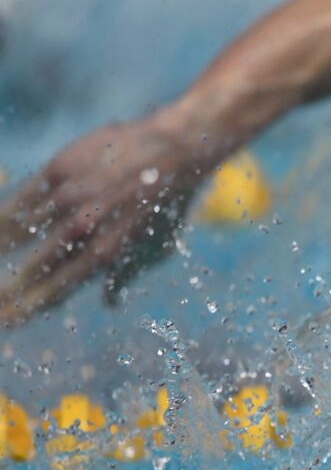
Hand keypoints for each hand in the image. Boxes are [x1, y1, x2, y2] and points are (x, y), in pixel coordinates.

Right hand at [0, 118, 199, 324]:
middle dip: (8, 289)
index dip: (27, 308)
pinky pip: (22, 197)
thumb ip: (124, 275)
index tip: (7, 320)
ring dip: (0, 247)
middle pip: (33, 267)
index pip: (55, 290)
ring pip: (20, 231)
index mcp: (105, 253)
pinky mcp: (60, 169)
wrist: (175, 149)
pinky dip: (3, 215)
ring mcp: (68, 197)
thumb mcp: (155, 247)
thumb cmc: (167, 203)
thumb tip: (108, 302)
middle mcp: (83, 228)